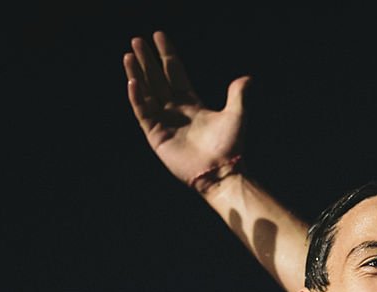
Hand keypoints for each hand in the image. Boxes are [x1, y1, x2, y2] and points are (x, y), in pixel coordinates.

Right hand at [124, 31, 249, 189]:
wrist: (222, 171)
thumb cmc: (230, 146)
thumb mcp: (236, 115)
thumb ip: (238, 95)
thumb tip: (247, 78)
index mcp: (192, 104)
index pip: (175, 73)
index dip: (167, 55)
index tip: (159, 36)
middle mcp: (175, 111)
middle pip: (157, 79)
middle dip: (148, 61)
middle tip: (137, 40)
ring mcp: (164, 122)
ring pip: (146, 93)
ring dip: (137, 74)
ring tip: (129, 55)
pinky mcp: (156, 136)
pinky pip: (143, 113)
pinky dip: (137, 98)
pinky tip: (133, 81)